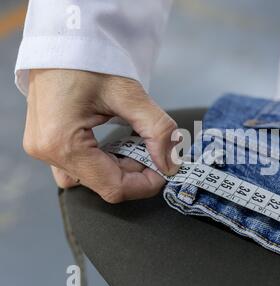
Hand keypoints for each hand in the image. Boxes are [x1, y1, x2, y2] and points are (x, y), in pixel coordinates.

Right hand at [23, 69, 179, 202]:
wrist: (65, 40)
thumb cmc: (92, 60)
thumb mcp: (130, 94)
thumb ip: (157, 131)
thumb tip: (171, 164)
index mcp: (62, 142)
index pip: (113, 186)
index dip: (146, 184)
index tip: (166, 169)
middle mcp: (46, 151)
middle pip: (102, 184)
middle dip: (134, 173)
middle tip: (152, 150)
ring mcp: (43, 148)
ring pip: (90, 179)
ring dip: (118, 168)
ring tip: (133, 144)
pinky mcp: (47, 142)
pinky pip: (78, 167)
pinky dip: (104, 161)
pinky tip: (116, 144)